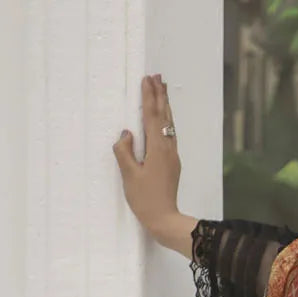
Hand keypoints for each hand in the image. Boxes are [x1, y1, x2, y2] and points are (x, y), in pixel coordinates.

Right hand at [112, 74, 182, 236]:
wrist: (165, 220)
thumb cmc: (145, 200)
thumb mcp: (129, 175)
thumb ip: (124, 151)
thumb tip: (126, 133)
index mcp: (157, 149)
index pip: (152, 116)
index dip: (149, 97)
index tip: (147, 79)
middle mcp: (168, 149)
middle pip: (164, 116)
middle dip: (161, 95)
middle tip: (158, 76)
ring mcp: (172, 156)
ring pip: (169, 125)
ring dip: (165, 106)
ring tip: (163, 90)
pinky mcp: (172, 164)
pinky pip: (169, 135)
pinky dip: (166, 121)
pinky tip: (164, 120)